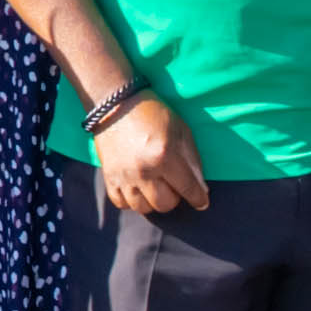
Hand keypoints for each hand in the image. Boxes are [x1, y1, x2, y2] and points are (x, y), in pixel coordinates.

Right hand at [91, 87, 206, 217]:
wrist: (115, 103)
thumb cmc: (153, 113)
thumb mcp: (181, 130)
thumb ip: (193, 160)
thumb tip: (201, 188)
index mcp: (165, 156)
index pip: (187, 188)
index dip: (198, 198)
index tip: (202, 202)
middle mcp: (144, 170)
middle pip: (164, 204)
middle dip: (174, 198)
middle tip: (173, 185)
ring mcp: (124, 176)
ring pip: (143, 208)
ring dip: (152, 201)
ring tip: (155, 187)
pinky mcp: (108, 176)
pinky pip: (121, 203)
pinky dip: (131, 200)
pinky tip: (137, 188)